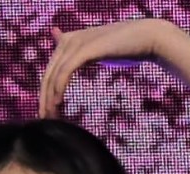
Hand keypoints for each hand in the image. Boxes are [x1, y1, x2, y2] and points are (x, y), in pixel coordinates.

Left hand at [38, 19, 174, 117]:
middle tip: (43, 119)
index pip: (50, 70)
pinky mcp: (85, 48)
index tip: (46, 112)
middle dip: (44, 98)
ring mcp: (76, 42)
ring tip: (50, 116)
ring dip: (49, 97)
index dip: (45, 92)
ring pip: (54, 74)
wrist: (146, 38)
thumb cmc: (126, 48)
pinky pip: (66, 71)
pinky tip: (57, 102)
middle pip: (48, 74)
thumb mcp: (99, 52)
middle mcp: (68, 39)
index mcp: (69, 40)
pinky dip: (59, 88)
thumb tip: (73, 62)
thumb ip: (82, 57)